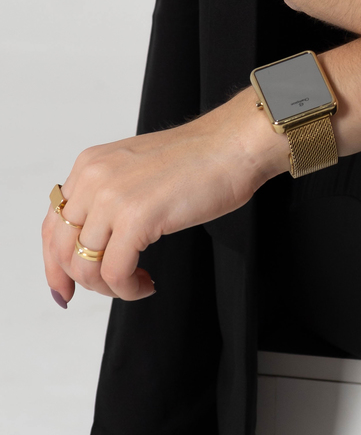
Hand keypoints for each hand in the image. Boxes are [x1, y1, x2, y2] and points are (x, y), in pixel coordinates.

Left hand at [42, 91, 287, 306]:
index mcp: (90, 165)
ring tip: (137, 283)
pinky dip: (129, 289)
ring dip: (110, 287)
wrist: (234, 144)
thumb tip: (91, 245)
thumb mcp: (135, 170)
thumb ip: (108, 198)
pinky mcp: (137, 217)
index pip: (52, 224)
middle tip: (112, 289)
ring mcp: (113, 197)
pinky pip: (116, 273)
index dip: (53, 264)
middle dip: (83, 281)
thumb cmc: (199, 159)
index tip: (64, 289)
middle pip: (62, 250)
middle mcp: (94, 178)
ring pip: (85, 266)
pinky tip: (147, 283)